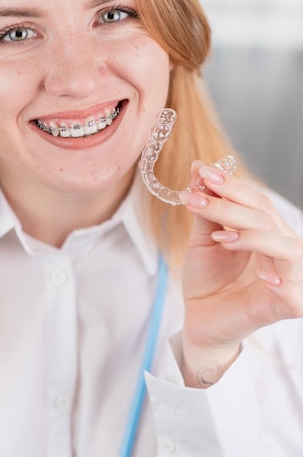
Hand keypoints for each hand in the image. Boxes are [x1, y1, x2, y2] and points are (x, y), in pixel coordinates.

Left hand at [179, 161, 302, 386]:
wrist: (199, 319)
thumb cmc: (207, 279)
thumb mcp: (202, 239)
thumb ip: (205, 208)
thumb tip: (199, 168)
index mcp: (266, 232)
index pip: (257, 202)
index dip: (232, 186)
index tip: (203, 173)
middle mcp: (280, 250)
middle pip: (267, 219)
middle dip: (230, 205)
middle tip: (196, 199)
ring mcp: (286, 279)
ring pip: (286, 248)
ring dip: (252, 237)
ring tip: (220, 238)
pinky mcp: (283, 307)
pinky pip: (295, 294)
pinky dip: (284, 284)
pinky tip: (265, 277)